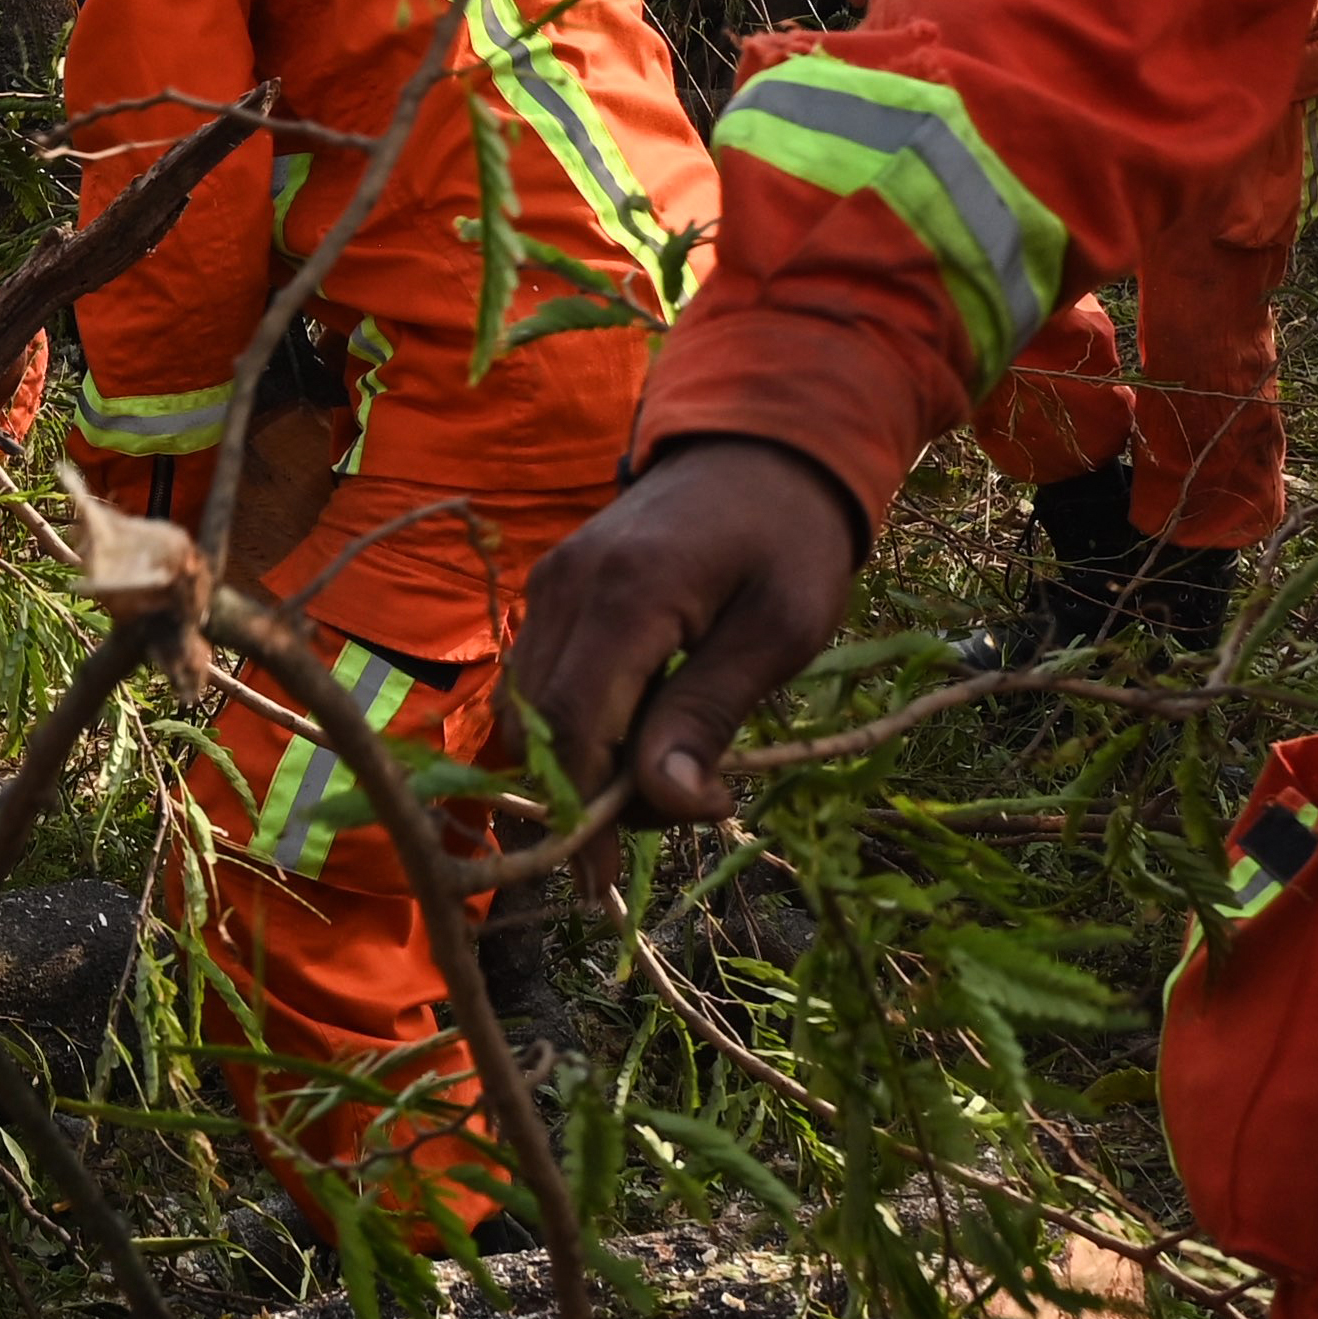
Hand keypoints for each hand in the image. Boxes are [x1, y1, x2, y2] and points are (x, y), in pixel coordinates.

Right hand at [510, 437, 867, 841]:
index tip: (621, 873)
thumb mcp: (781, 630)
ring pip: (528, 711)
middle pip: (539, 730)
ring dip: (582, 764)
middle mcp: (566, 588)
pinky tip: (641, 732)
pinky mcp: (552, 588)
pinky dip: (578, 725)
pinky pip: (540, 678)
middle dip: (591, 797)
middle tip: (681, 806)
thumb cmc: (789, 539)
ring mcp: (550, 585)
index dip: (587, 812)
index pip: (572, 728)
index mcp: (627, 594)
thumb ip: (710, 713)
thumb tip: (660, 802)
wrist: (761, 445)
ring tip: (667, 771)